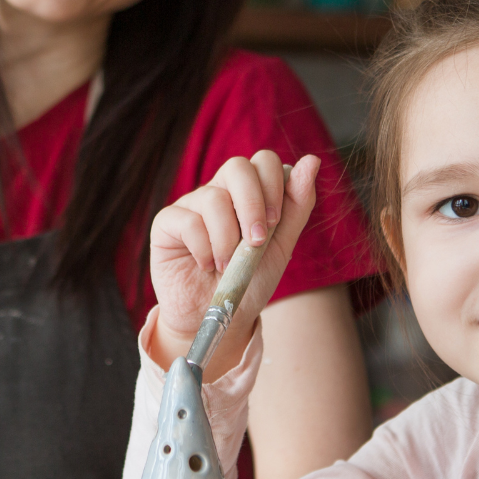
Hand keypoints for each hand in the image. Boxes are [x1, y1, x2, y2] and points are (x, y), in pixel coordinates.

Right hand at [149, 152, 319, 375]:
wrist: (219, 317)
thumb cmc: (249, 280)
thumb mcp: (281, 246)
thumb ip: (297, 205)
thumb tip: (312, 161)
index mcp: (249, 193)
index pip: (264, 161)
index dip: (273, 186)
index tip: (274, 224)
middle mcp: (219, 191)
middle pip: (237, 166)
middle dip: (253, 204)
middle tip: (256, 241)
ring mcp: (191, 204)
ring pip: (213, 198)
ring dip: (228, 239)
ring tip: (227, 265)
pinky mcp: (167, 223)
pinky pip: (187, 221)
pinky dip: (203, 248)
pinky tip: (206, 266)